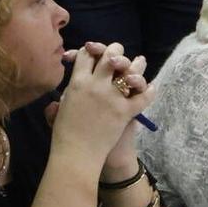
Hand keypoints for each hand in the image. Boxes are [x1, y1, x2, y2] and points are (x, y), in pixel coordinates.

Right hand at [48, 41, 149, 171]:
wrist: (77, 155)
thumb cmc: (64, 136)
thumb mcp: (58, 112)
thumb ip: (61, 101)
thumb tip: (56, 100)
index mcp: (77, 83)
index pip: (86, 55)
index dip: (91, 51)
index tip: (95, 54)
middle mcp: (95, 85)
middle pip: (109, 55)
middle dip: (114, 51)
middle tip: (117, 56)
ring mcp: (112, 97)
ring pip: (129, 70)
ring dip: (135, 64)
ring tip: (140, 61)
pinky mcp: (125, 112)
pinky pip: (142, 96)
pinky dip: (149, 91)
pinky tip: (151, 87)